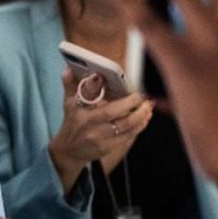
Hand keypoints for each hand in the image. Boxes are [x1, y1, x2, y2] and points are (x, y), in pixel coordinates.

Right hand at [48, 69, 151, 191]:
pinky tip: (145, 118)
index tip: (100, 76)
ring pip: (124, 125)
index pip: (84, 94)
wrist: (70, 151)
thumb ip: (70, 84)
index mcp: (77, 108)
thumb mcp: (68, 102)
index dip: (92, 85)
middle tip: (141, 95)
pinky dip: (139, 126)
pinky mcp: (106, 147)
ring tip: (149, 106)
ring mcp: (97, 136)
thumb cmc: (72, 122)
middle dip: (130, 102)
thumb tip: (68, 68)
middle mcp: (87, 122)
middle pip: (111, 111)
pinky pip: (127, 135)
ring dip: (140, 115)